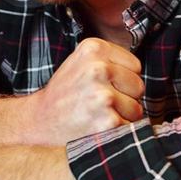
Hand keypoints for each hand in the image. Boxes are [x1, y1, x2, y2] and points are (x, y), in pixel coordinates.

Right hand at [26, 38, 144, 143]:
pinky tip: (98, 127)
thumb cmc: (65, 93)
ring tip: (99, 115)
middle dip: (126, 97)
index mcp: (93, 48)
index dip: (123, 79)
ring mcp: (103, 96)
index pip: (135, 66)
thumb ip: (109, 59)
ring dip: (123, 116)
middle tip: (101, 103)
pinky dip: (118, 132)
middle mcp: (99, 68)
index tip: (106, 87)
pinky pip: (129, 127)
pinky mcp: (108, 121)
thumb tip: (141, 70)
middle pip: (138, 86)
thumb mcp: (81, 62)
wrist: (39, 121)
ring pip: (137, 109)